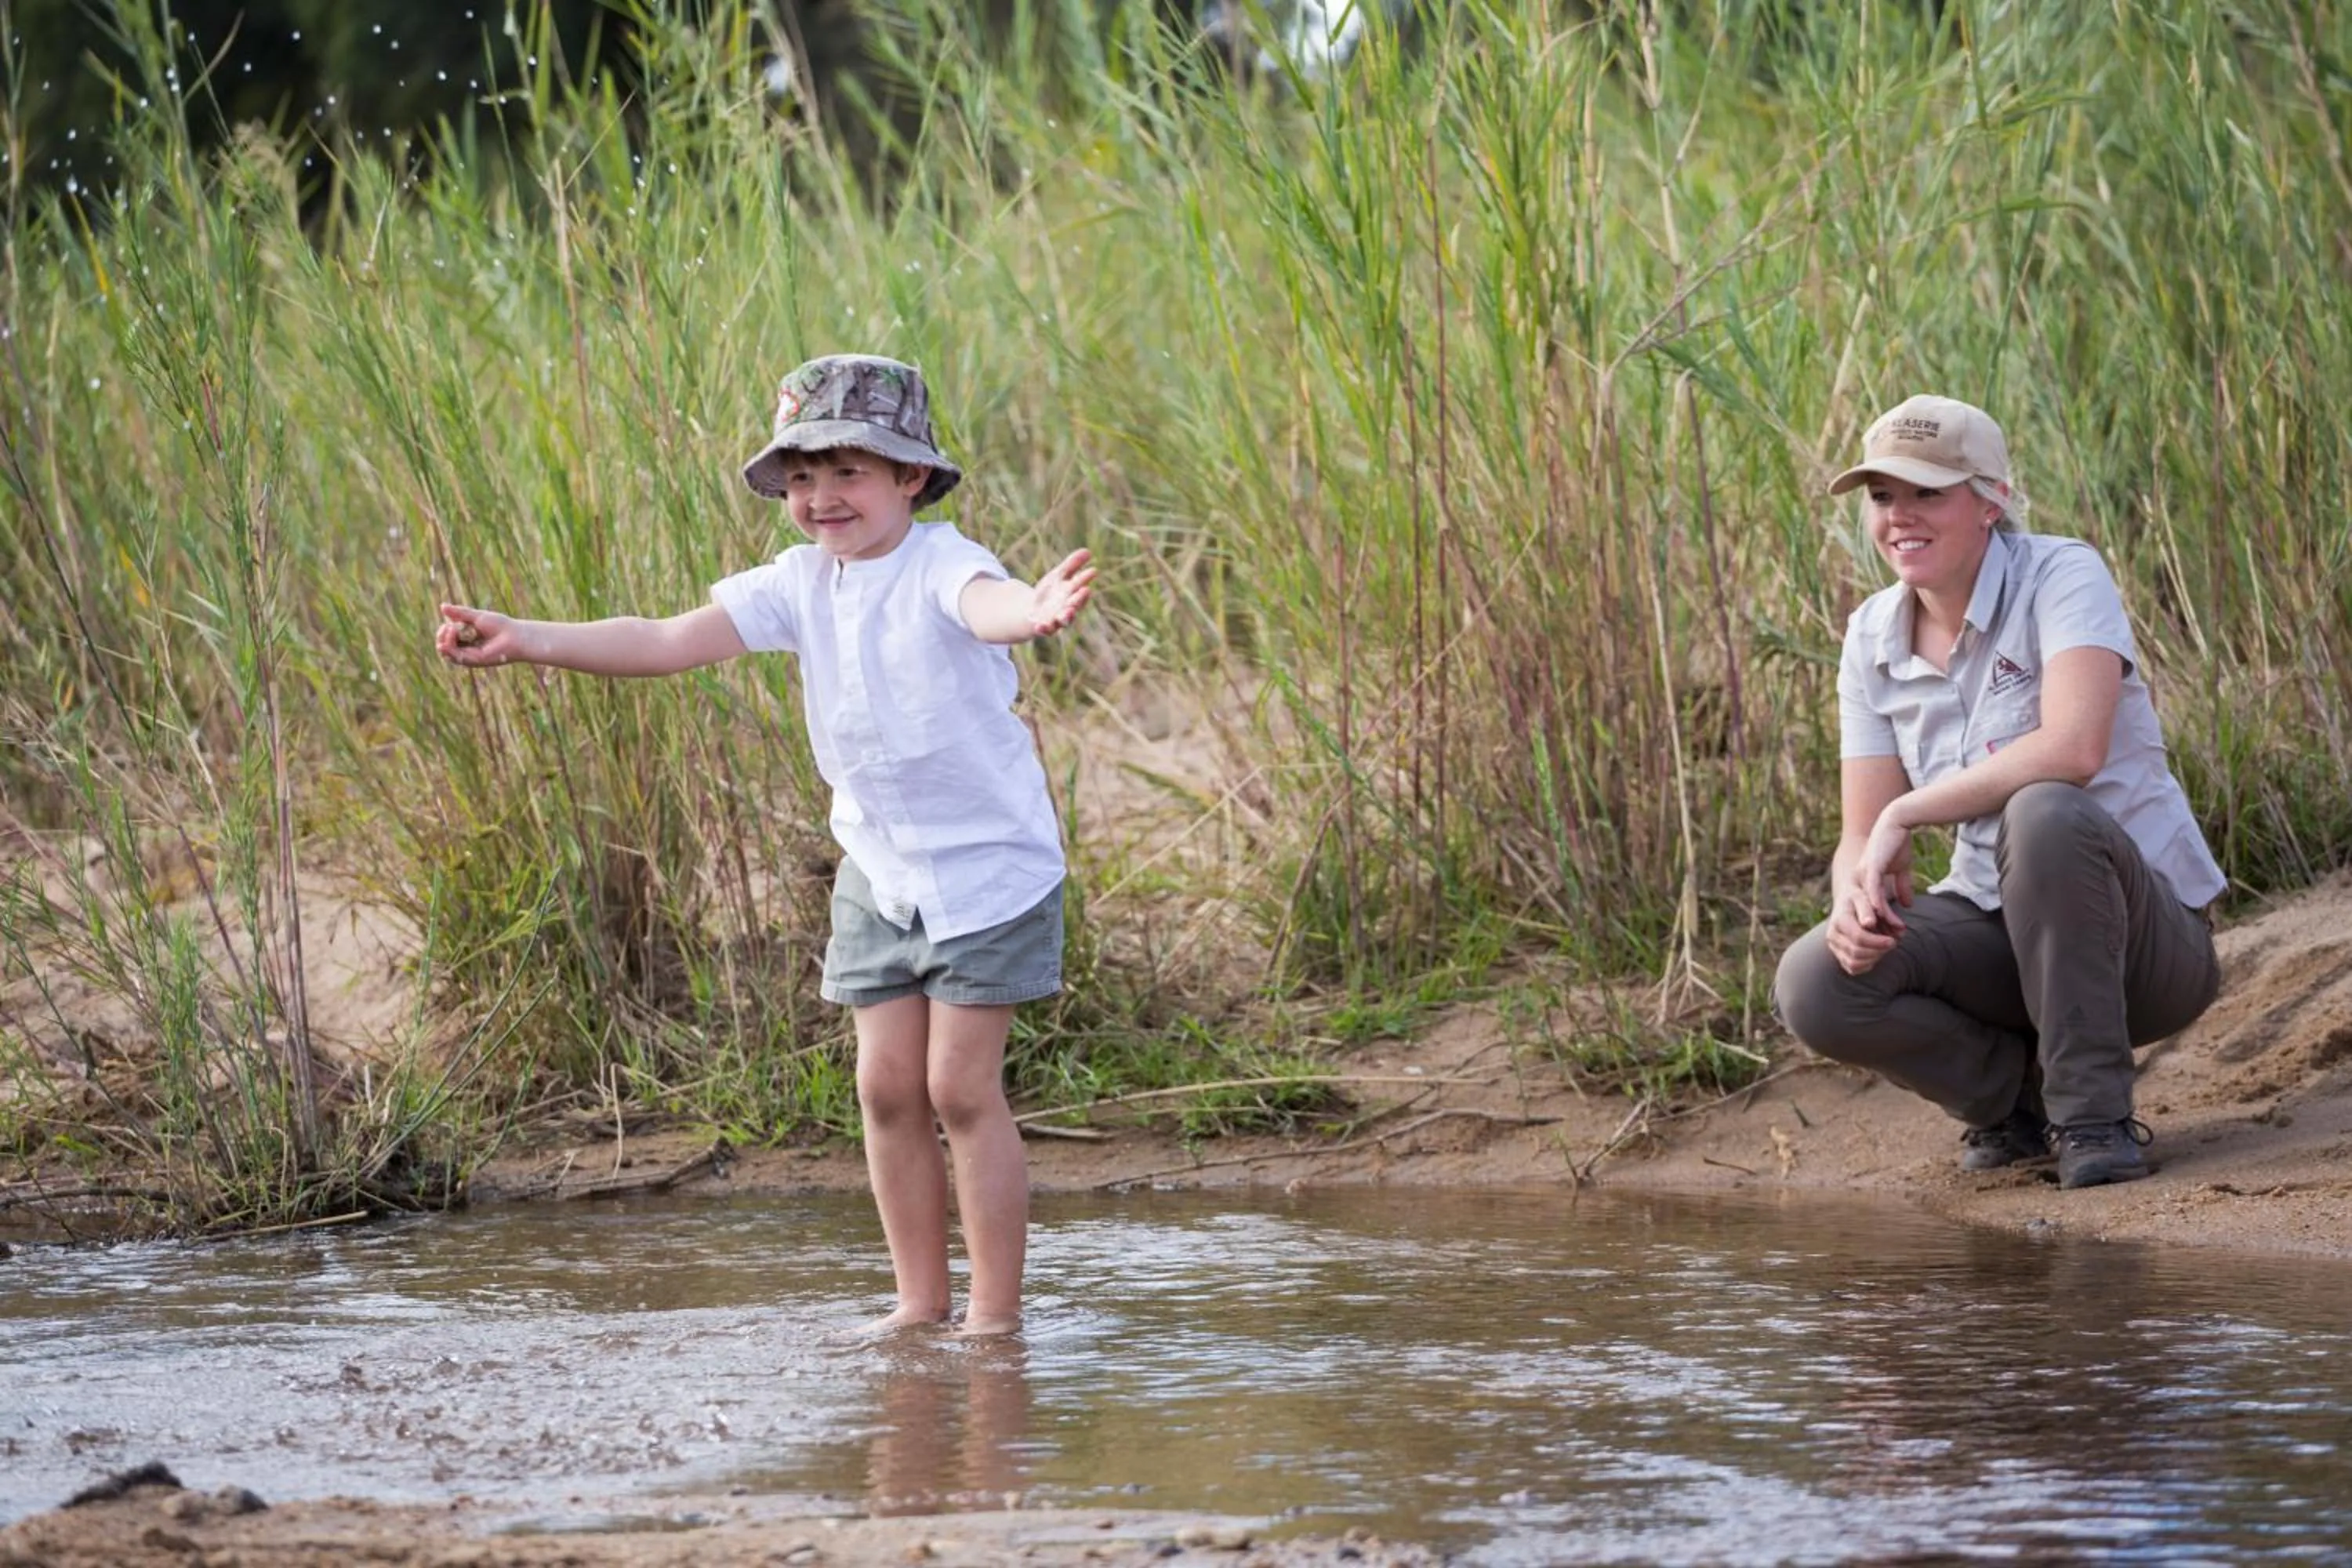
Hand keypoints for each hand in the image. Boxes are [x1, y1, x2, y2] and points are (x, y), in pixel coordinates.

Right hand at [436, 603, 524, 666]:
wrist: (514, 636)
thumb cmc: (499, 625)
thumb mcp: (476, 616)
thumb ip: (459, 613)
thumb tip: (442, 606)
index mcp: (467, 638)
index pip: (447, 637)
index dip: (443, 631)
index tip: (449, 622)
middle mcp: (466, 648)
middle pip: (444, 646)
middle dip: (441, 635)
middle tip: (448, 627)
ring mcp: (469, 656)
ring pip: (446, 653)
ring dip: (444, 640)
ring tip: (451, 629)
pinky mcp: (472, 661)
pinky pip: (454, 657)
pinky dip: (449, 646)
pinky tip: (453, 633)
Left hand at [1027, 549, 1094, 636]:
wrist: (1032, 611)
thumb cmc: (1050, 593)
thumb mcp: (1058, 576)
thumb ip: (1072, 565)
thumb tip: (1088, 551)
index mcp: (1073, 595)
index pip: (1081, 586)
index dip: (1086, 579)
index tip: (1093, 570)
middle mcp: (1068, 609)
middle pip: (1076, 604)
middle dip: (1080, 597)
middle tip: (1086, 590)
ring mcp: (1057, 619)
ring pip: (1065, 620)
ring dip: (1068, 616)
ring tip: (1069, 611)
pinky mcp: (1044, 627)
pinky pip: (1045, 630)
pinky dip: (1043, 629)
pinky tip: (1039, 625)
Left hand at [1826, 813, 1915, 975]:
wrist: (1896, 821)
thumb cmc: (1896, 845)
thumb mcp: (1900, 870)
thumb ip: (1902, 887)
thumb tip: (1907, 904)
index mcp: (1862, 885)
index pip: (1864, 914)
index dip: (1875, 931)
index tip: (1885, 945)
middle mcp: (1858, 882)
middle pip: (1859, 915)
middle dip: (1872, 934)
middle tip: (1885, 949)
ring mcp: (1862, 874)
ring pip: (1865, 906)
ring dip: (1876, 924)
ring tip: (1886, 939)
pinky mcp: (1871, 866)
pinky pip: (1871, 889)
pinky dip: (1875, 904)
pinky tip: (1879, 917)